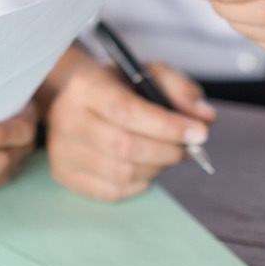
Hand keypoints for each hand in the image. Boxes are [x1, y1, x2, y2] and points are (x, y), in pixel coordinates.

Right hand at [46, 61, 215, 201]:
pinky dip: (139, 184)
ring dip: (157, 168)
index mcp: (86, 85)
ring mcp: (60, 149)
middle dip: (167, 151)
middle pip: (125, 146)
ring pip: (121, 172)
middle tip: (188, 148)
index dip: (167, 126)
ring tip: (168, 155)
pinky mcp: (63, 174)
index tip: (200, 132)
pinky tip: (147, 168)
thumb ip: (180, 89)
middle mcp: (65, 116)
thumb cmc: (118, 86)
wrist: (78, 98)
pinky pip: (111, 191)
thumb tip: (204, 117)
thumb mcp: (149, 74)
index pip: (127, 110)